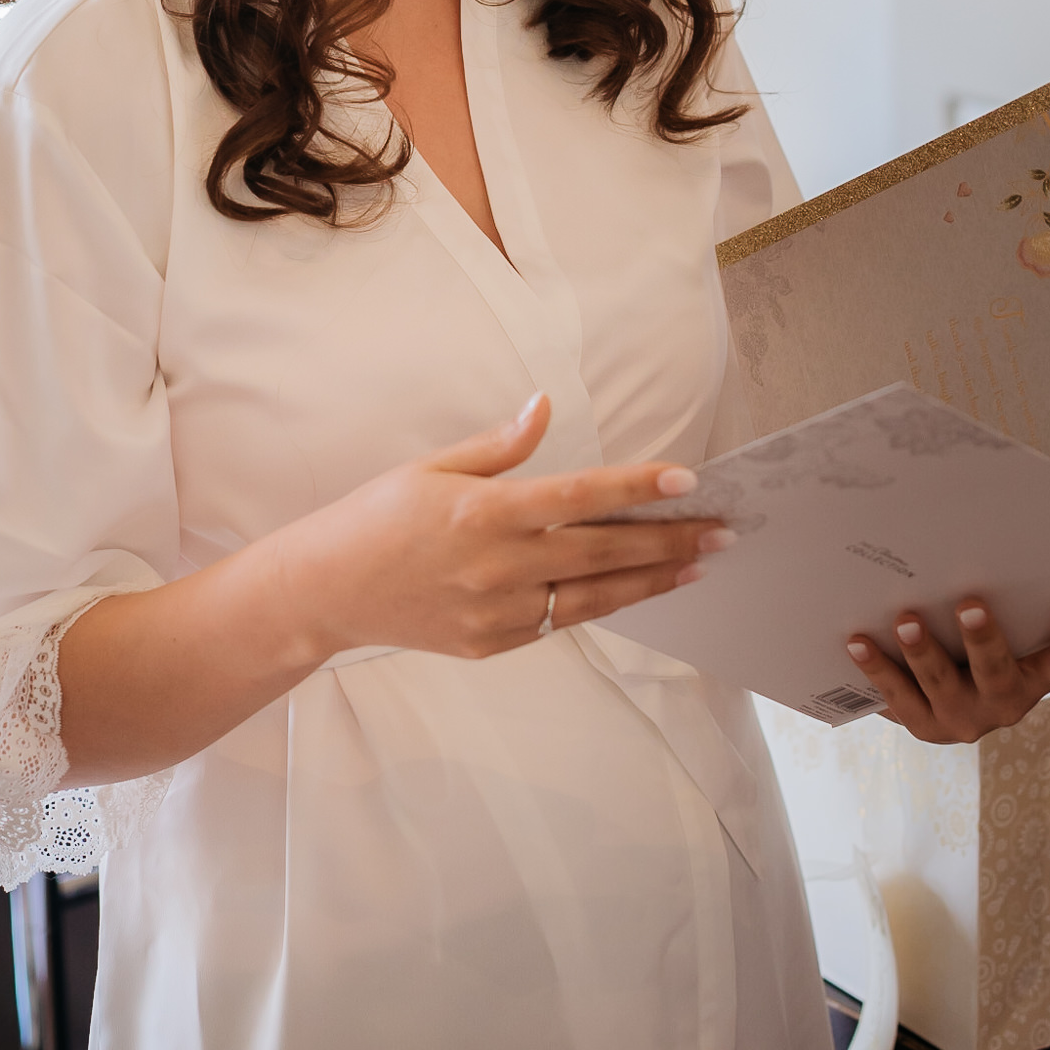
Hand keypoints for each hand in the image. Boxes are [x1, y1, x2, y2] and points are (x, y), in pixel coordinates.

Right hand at [282, 391, 729, 662]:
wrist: (327, 592)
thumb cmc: (379, 516)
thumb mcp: (434, 465)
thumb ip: (499, 444)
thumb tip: (545, 405)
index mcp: (486, 510)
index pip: (580, 496)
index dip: (637, 487)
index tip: (686, 479)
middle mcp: (499, 565)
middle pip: (603, 551)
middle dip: (669, 541)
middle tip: (722, 531)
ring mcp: (498, 612)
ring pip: (594, 597)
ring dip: (652, 581)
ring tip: (699, 566)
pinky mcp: (493, 644)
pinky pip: (560, 621)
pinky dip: (603, 603)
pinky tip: (637, 589)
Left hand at [845, 595, 1049, 745]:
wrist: (953, 707)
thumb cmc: (983, 650)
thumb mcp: (1010, 634)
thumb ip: (1011, 602)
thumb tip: (995, 528)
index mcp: (1035, 677)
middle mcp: (1004, 704)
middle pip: (997, 673)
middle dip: (982, 639)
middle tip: (969, 604)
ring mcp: (962, 720)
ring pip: (941, 688)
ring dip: (922, 654)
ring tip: (904, 620)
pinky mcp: (922, 726)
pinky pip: (896, 698)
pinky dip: (877, 670)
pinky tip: (856, 642)